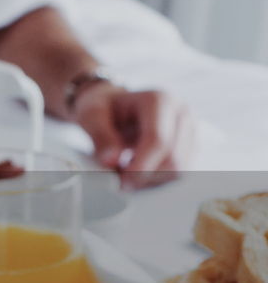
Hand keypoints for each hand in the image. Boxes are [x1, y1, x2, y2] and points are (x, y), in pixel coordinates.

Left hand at [72, 83, 193, 188]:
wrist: (116, 106)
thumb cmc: (105, 108)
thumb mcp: (91, 115)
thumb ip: (100, 136)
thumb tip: (112, 160)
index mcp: (158, 100)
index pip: (158, 140)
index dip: (141, 166)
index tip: (123, 182)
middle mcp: (181, 112)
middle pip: (173, 158)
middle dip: (146, 176)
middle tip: (121, 181)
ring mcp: (190, 129)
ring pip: (180, 170)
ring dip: (152, 180)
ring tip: (128, 173)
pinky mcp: (191, 145)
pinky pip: (181, 172)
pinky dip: (159, 179)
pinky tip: (140, 171)